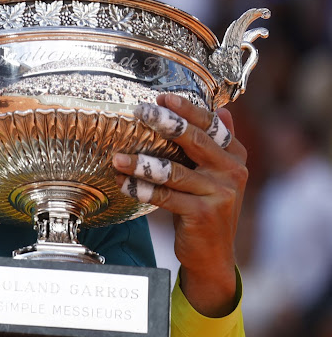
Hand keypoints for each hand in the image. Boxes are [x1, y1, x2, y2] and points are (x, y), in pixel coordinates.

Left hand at [113, 93, 246, 316]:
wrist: (213, 254)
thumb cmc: (205, 206)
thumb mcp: (216, 174)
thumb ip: (217, 143)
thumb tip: (223, 110)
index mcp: (234, 155)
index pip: (210, 125)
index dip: (186, 109)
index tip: (162, 98)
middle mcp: (232, 171)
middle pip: (194, 141)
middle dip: (165, 123)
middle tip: (140, 112)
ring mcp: (220, 194)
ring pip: (174, 171)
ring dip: (141, 163)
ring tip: (117, 158)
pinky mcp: (203, 214)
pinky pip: (166, 197)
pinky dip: (141, 190)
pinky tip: (123, 184)